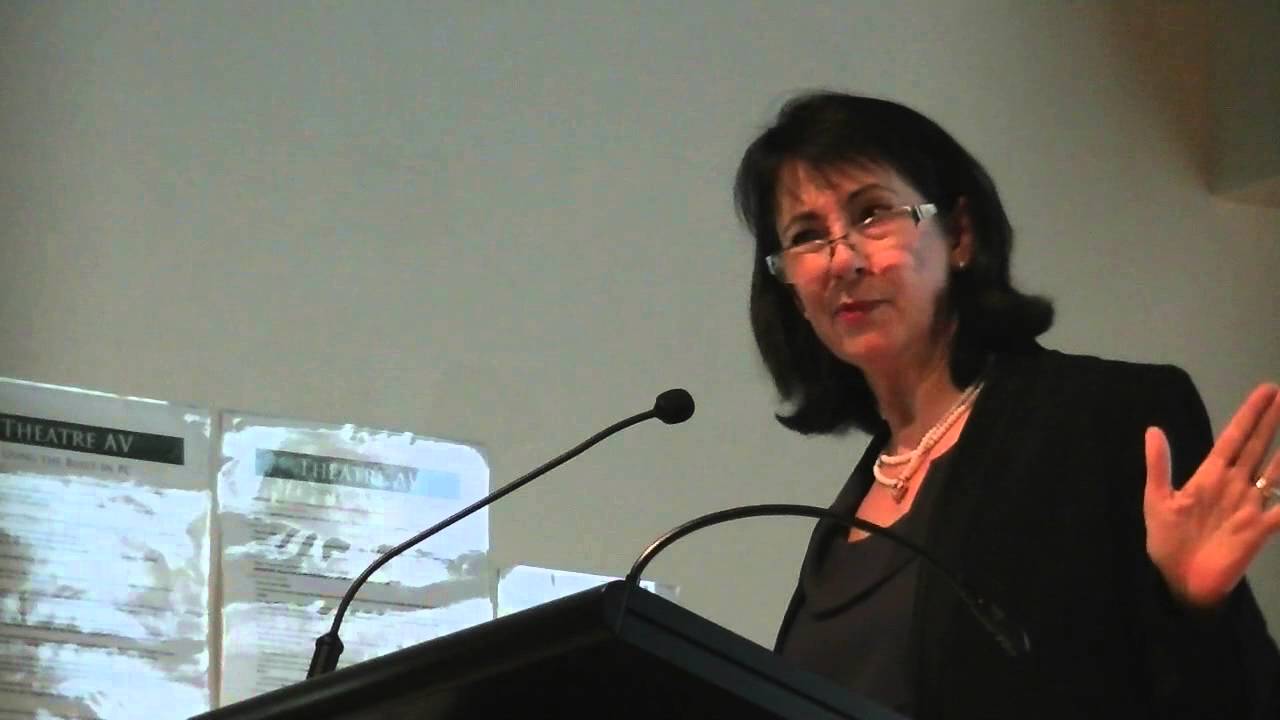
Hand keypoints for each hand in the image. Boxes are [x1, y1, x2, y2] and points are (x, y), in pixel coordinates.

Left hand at [1144, 383, 1279, 608]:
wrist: (1177, 581)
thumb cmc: (1166, 542)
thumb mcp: (1157, 500)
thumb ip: (1158, 465)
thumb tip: (1153, 429)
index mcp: (1209, 476)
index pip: (1234, 438)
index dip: (1250, 415)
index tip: (1267, 391)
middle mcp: (1234, 485)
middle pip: (1258, 447)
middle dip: (1273, 421)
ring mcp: (1249, 506)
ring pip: (1275, 471)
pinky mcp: (1259, 530)